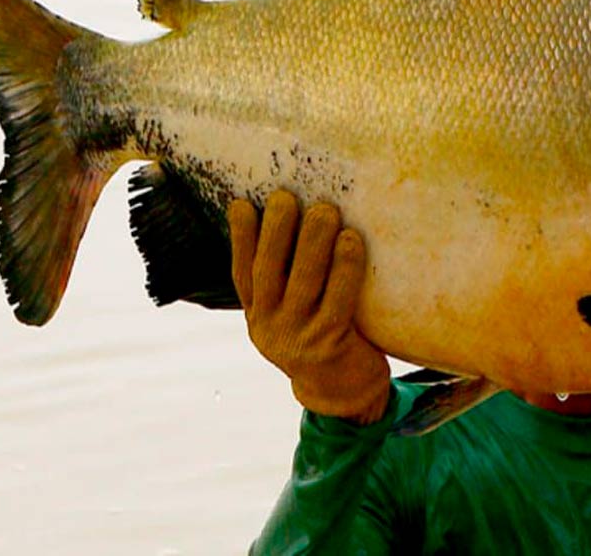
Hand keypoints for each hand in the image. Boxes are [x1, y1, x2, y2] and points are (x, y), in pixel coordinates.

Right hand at [228, 191, 389, 424]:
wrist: (345, 394)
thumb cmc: (326, 339)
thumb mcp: (296, 314)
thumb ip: (290, 281)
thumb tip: (301, 222)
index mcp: (259, 316)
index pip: (242, 273)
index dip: (240, 238)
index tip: (241, 204)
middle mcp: (270, 327)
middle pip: (268, 272)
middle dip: (275, 231)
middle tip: (284, 196)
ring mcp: (297, 338)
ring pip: (302, 282)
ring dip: (312, 242)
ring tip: (324, 209)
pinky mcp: (329, 347)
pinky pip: (337, 300)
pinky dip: (344, 268)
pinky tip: (351, 240)